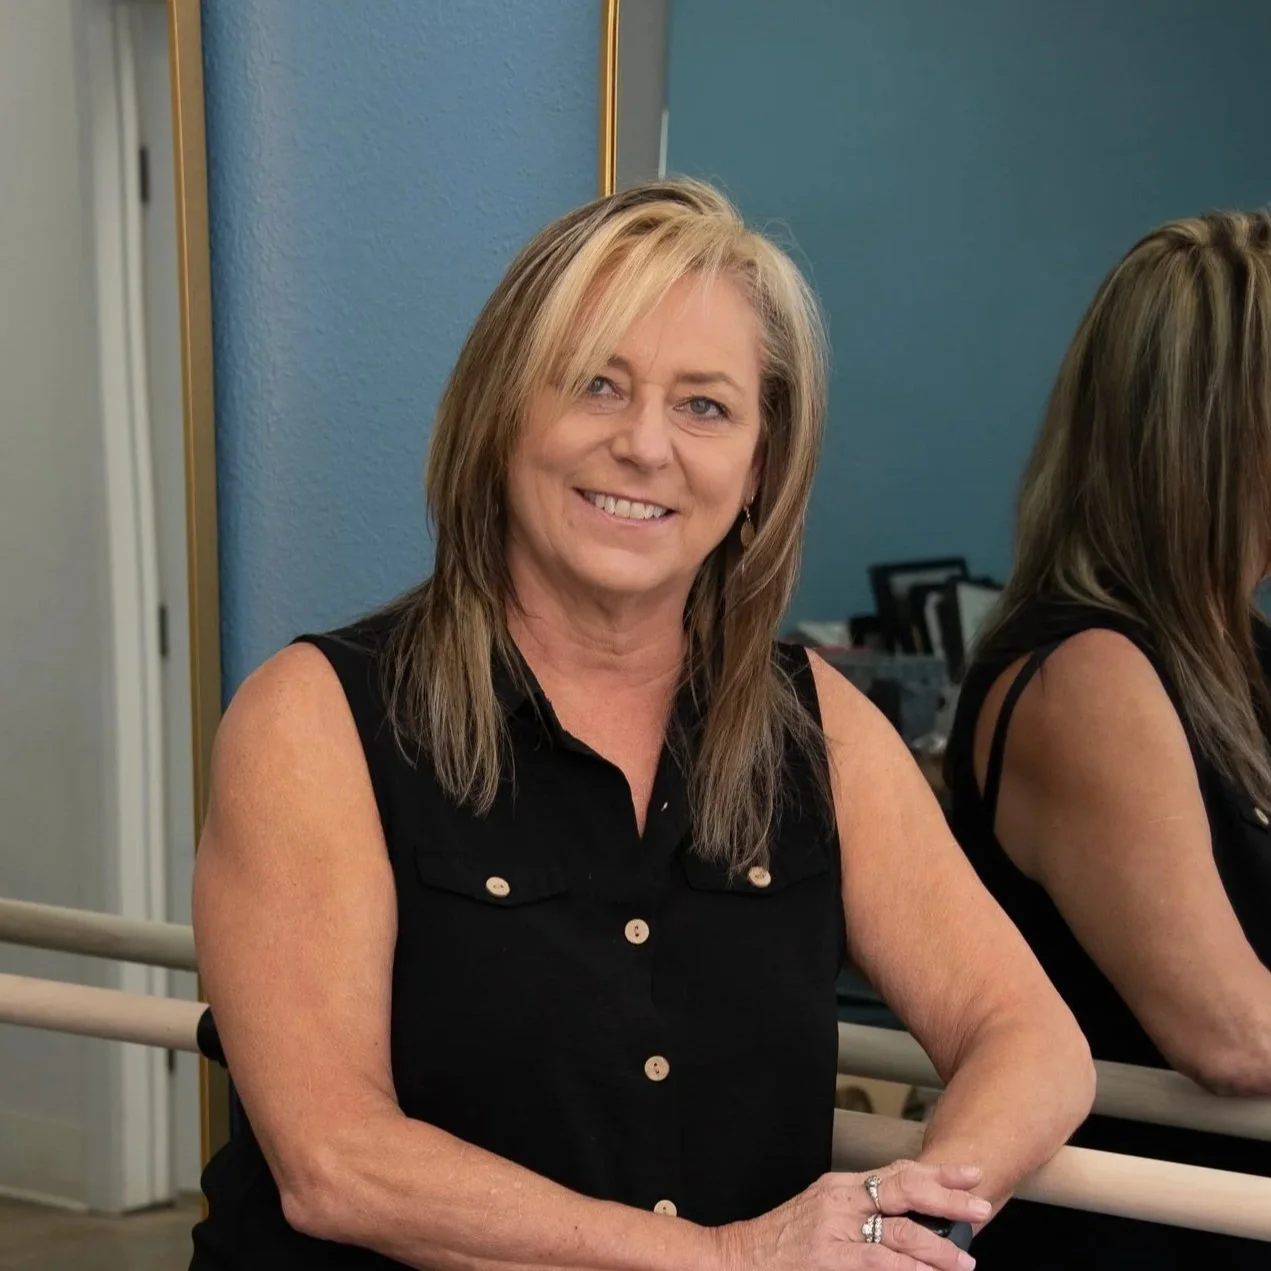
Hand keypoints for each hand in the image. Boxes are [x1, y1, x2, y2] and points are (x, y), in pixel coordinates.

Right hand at [716, 1159, 988, 1270]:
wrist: (741, 1258)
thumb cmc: (782, 1243)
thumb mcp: (821, 1213)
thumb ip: (859, 1211)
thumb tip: (907, 1217)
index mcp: (840, 1186)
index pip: (897, 1171)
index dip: (938, 1173)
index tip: (970, 1175)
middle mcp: (840, 1201)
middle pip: (904, 1191)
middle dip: (947, 1199)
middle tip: (981, 1206)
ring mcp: (836, 1231)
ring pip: (899, 1232)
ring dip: (937, 1248)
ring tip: (962, 1260)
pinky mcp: (831, 1260)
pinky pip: (879, 1261)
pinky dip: (907, 1268)